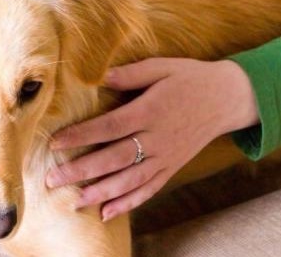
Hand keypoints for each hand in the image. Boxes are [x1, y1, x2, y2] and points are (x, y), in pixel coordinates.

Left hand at [46, 58, 258, 220]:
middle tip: (52, 179)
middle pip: (114, 158)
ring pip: (130, 180)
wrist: (228, 97)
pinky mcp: (172, 167)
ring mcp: (166, 156)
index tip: (56, 143)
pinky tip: (107, 212)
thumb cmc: (190, 78)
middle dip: (81, 171)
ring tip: (74, 201)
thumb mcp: (163, 67)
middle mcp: (157, 138)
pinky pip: (149, 189)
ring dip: (101, 193)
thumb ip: (131, 73)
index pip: (110, 126)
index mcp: (151, 111)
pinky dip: (128, 203)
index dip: (82, 135)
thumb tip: (100, 76)